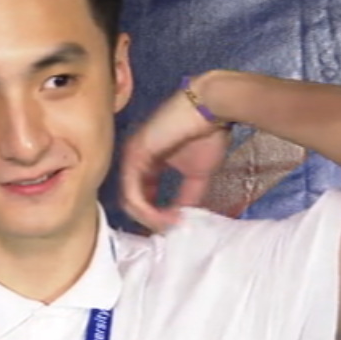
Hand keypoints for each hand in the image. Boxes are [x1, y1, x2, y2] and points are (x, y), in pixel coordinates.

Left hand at [120, 76, 232, 231]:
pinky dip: (148, 209)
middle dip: (149, 221)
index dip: (153, 217)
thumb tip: (180, 220)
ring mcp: (131, 156)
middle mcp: (134, 160)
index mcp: (145, 163)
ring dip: (149, 218)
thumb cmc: (205, 134)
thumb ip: (186, 198)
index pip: (140, 198)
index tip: (170, 229)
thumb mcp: (196, 175)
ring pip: (129, 200)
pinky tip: (164, 215)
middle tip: (168, 232)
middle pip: (131, 202)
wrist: (211, 107)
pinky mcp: (135, 154)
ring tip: (169, 226)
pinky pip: (133, 191)